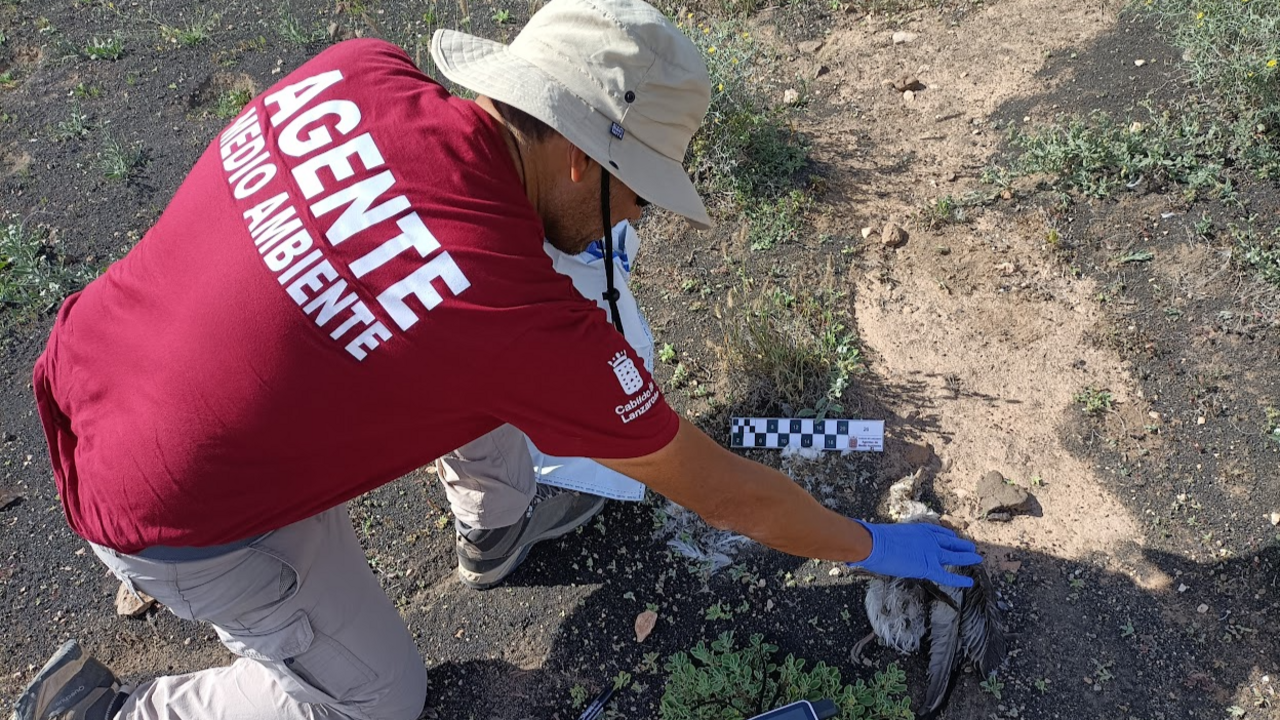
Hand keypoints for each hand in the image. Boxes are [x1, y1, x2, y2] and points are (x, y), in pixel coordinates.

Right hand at [847, 520, 982, 586]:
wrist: (874, 544)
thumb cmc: (873, 540)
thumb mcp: (888, 536)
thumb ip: (893, 542)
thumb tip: (883, 550)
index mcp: (920, 529)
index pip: (939, 532)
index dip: (948, 537)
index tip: (953, 538)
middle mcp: (929, 538)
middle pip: (950, 542)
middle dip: (961, 545)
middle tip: (970, 547)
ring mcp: (931, 552)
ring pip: (955, 556)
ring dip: (967, 557)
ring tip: (977, 558)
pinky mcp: (929, 567)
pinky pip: (948, 575)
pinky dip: (960, 580)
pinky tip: (970, 582)